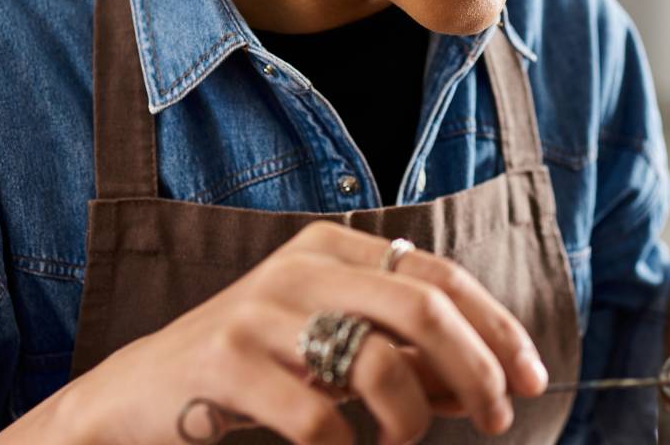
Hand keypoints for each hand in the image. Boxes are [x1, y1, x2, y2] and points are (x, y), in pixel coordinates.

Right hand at [0, 221, 547, 444]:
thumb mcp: (328, 348)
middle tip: (498, 419)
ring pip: (379, 364)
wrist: (135, 396)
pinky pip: (320, 419)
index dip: (498, 327)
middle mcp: (301, 266)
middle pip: (424, 308)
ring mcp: (260, 311)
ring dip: (414, 421)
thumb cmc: (250, 372)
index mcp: (332, 248)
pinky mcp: (226, 362)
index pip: (440, 275)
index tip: (534, 377)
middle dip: (478, 370)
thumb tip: (488, 382)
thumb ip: (402, 355)